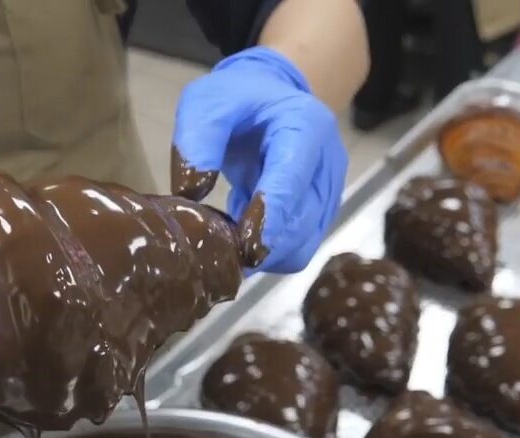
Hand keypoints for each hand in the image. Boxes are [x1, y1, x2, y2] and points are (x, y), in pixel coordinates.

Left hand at [172, 47, 347, 272]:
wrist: (273, 98)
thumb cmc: (239, 99)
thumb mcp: (208, 101)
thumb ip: (198, 139)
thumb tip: (191, 192)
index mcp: (306, 126)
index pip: (291, 181)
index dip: (269, 218)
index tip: (244, 248)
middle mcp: (327, 163)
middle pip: (301, 223)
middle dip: (263, 246)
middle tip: (219, 254)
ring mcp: (328, 192)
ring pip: (303, 244)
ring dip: (266, 256)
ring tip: (227, 251)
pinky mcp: (319, 214)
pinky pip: (299, 249)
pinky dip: (270, 256)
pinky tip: (242, 245)